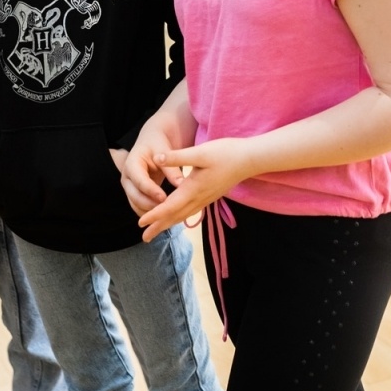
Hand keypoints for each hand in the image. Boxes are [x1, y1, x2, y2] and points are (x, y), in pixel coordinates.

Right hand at [119, 138, 182, 216]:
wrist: (150, 142)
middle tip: (168, 210)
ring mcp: (129, 188)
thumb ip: (171, 168)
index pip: (140, 181)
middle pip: (135, 197)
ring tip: (168, 215)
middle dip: (150, 206)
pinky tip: (166, 216)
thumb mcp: (164, 152)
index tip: (164, 198)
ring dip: (151, 213)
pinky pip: (140, 208)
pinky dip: (151, 214)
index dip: (151, 191)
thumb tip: (182, 185)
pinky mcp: (135, 194)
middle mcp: (127, 178)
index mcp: (132, 164)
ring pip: (136, 206)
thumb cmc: (157, 144)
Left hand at [136, 137, 256, 241]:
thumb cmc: (226, 153)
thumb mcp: (200, 152)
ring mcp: (206, 198)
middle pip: (175, 216)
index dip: (154, 215)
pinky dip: (181, 217)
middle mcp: (199, 197)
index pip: (169, 206)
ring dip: (169, 223)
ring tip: (157, 231)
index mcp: (193, 188)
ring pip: (184, 215)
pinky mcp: (211, 196)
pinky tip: (178, 217)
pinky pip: (192, 211)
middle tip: (145, 237)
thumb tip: (156, 159)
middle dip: (159, 226)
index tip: (140, 223)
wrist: (250, 159)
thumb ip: (178, 157)